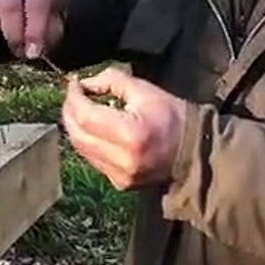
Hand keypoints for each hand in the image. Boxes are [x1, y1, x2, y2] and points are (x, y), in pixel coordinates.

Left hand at [61, 66, 187, 190]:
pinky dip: (87, 142)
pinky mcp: (120, 183)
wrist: (194, 153)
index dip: (74, 98)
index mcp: (130, 135)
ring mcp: (120, 175)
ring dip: (75, 127)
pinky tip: (92, 128)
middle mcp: (121, 160)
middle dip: (70, 112)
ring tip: (79, 109)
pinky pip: (93, 160)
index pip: (86, 116)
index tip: (74, 84)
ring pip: (82, 149)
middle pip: (78, 134)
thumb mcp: (145, 91)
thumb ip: (113, 81)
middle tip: (73, 96)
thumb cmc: (173, 117)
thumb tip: (85, 84)